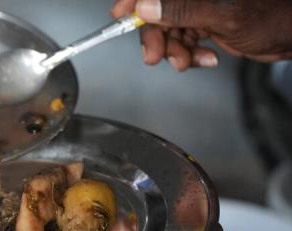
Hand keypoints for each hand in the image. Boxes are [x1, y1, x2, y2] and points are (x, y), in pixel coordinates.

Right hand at [112, 0, 291, 70]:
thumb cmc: (273, 17)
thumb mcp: (224, 15)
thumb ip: (182, 9)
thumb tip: (145, 6)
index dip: (134, 0)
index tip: (120, 15)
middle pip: (156, 11)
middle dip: (155, 36)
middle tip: (154, 56)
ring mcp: (199, 7)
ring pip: (168, 29)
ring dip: (173, 51)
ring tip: (186, 62)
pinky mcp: (204, 23)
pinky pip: (183, 39)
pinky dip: (188, 54)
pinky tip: (204, 58)